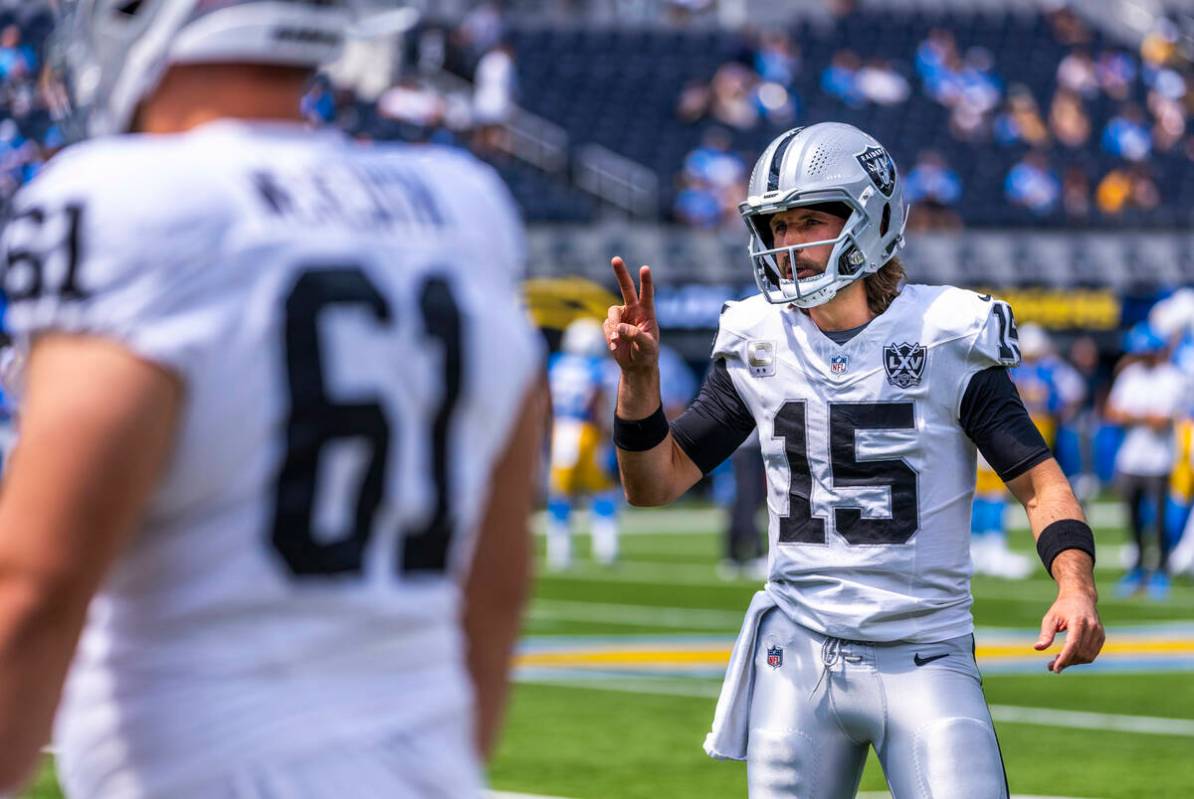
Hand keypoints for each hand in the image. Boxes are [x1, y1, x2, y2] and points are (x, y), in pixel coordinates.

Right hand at [604, 256, 659, 373]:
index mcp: (647, 312)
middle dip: (620, 274)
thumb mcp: (647, 347)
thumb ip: (635, 336)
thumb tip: (619, 328)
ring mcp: (621, 317)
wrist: (636, 365)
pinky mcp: (610, 326)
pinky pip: (606, 326)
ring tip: (617, 340)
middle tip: (615, 259)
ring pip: (611, 312)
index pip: (647, 293)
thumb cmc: (647, 354)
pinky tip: (616, 346)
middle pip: (626, 288)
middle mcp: (633, 310)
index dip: (646, 281)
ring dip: (613, 326)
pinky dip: (609, 336)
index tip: (645, 268)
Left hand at [1034, 589, 1104, 672]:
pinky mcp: (1101, 637)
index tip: (1055, 669)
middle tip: (1051, 666)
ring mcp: (1099, 632)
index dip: (1064, 658)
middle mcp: (1091, 627)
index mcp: (1078, 621)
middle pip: (1080, 653)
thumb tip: (1037, 648)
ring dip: (1073, 662)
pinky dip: (1080, 659)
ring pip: (1087, 656)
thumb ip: (1046, 634)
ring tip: (1058, 660)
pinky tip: (1068, 657)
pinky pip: (1092, 654)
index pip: (1073, 645)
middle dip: (1066, 662)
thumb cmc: (1062, 608)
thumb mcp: (1051, 618)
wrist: (1080, 597)